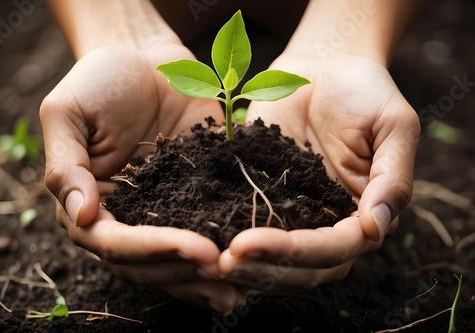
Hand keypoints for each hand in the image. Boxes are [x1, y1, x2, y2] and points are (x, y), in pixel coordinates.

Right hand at [40, 45, 239, 312]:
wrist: (146, 58)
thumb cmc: (100, 80)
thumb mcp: (69, 113)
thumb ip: (66, 164)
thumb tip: (80, 214)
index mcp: (90, 203)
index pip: (113, 242)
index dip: (151, 249)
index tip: (192, 248)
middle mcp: (125, 216)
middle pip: (148, 262)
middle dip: (184, 269)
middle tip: (223, 270)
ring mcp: (161, 210)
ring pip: (176, 260)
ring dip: (204, 279)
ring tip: (241, 290)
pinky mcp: (193, 197)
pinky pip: (205, 232)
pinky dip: (222, 255)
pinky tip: (250, 272)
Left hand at [218, 53, 419, 292]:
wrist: (323, 66)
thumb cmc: (365, 92)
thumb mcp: (393, 126)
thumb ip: (392, 177)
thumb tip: (376, 227)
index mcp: (362, 212)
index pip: (335, 250)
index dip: (299, 252)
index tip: (257, 243)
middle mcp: (328, 220)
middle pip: (304, 267)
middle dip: (266, 267)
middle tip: (227, 262)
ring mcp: (295, 211)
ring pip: (276, 259)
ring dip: (247, 266)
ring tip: (213, 262)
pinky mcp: (265, 194)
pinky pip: (249, 226)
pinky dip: (231, 240)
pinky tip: (205, 244)